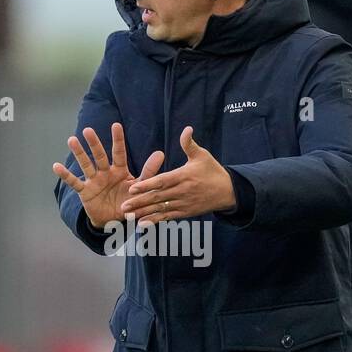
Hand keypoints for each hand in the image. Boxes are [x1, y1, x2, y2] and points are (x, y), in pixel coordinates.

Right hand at [53, 123, 164, 229]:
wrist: (114, 220)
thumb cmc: (128, 201)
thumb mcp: (139, 187)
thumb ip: (148, 171)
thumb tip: (160, 153)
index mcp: (120, 171)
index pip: (119, 153)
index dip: (117, 140)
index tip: (116, 125)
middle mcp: (105, 173)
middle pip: (99, 156)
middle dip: (94, 144)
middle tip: (88, 130)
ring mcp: (94, 181)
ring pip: (86, 165)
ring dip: (79, 154)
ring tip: (72, 140)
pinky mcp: (85, 192)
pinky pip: (74, 182)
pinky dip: (66, 175)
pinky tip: (56, 166)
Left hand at [119, 126, 234, 223]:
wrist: (228, 192)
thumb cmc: (213, 171)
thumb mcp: (202, 155)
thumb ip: (189, 144)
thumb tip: (186, 129)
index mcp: (183, 176)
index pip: (162, 181)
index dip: (147, 185)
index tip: (132, 188)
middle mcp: (182, 192)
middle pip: (157, 198)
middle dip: (140, 202)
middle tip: (123, 206)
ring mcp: (184, 204)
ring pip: (161, 209)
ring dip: (144, 213)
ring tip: (128, 216)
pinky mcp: (186, 213)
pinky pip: (168, 217)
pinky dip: (155, 221)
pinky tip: (143, 223)